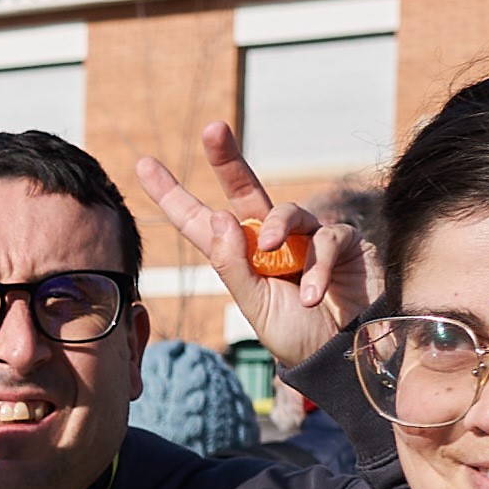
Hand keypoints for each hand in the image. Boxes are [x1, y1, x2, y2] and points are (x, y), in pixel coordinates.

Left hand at [131, 122, 375, 378]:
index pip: (200, 220)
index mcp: (240, 256)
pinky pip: (327, 237)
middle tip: (211, 129)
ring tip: (273, 258)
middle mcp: (271, 240)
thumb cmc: (296, 335)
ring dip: (278, 230)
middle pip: (244, 189)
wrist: (341, 359)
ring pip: (286, 211)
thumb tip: (218, 216)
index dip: (173, 193)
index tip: (144, 164)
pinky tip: (311, 294)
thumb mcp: (252, 305)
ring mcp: (307, 237)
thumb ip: (233, 265)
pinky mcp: (344, 242)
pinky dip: (317, 266)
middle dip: (226, 158)